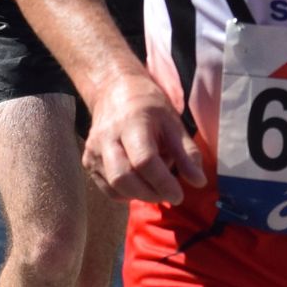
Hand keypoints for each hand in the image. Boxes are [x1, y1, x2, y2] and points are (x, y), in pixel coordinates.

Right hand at [82, 74, 202, 204]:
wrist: (113, 91)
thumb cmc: (148, 107)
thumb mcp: (173, 123)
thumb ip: (186, 153)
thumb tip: (199, 182)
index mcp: (132, 123)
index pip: (144, 160)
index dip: (163, 182)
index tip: (179, 195)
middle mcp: (107, 137)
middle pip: (123, 177)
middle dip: (149, 194)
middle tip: (167, 195)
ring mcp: (93, 150)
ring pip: (113, 186)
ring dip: (138, 195)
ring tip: (155, 187)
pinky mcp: (88, 161)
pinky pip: (107, 188)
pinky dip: (126, 194)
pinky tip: (139, 185)